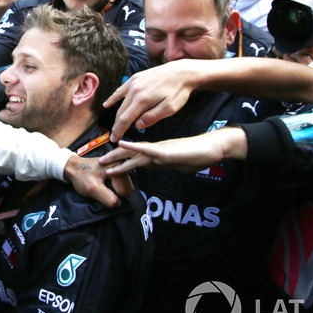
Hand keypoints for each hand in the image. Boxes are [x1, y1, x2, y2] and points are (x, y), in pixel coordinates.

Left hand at [63, 155, 132, 207]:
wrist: (73, 168)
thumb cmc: (81, 176)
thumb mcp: (93, 189)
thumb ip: (108, 198)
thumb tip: (119, 204)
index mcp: (118, 166)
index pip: (125, 191)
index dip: (112, 195)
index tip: (100, 190)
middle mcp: (122, 165)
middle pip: (126, 189)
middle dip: (115, 193)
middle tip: (101, 189)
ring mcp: (120, 168)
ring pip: (124, 188)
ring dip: (114, 191)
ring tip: (102, 187)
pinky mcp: (117, 172)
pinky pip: (121, 186)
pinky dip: (113, 188)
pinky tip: (104, 185)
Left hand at [98, 128, 246, 174]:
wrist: (214, 148)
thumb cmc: (199, 155)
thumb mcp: (178, 164)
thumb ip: (166, 165)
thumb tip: (157, 168)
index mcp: (158, 154)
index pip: (137, 157)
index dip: (123, 160)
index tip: (109, 164)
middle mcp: (156, 150)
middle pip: (131, 155)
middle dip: (115, 160)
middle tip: (99, 164)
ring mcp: (161, 151)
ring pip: (135, 153)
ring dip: (118, 158)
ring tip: (104, 162)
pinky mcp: (167, 152)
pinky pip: (148, 149)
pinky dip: (135, 147)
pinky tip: (123, 145)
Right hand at [103, 61, 200, 141]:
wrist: (182, 72)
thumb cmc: (179, 91)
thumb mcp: (170, 108)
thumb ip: (152, 117)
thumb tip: (137, 125)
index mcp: (142, 100)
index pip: (125, 119)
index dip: (119, 130)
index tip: (114, 139)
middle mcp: (135, 90)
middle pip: (121, 112)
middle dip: (117, 125)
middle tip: (114, 136)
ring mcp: (134, 82)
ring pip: (121, 102)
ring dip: (117, 115)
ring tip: (115, 125)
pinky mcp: (136, 78)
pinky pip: (121, 90)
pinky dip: (114, 98)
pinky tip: (107, 104)